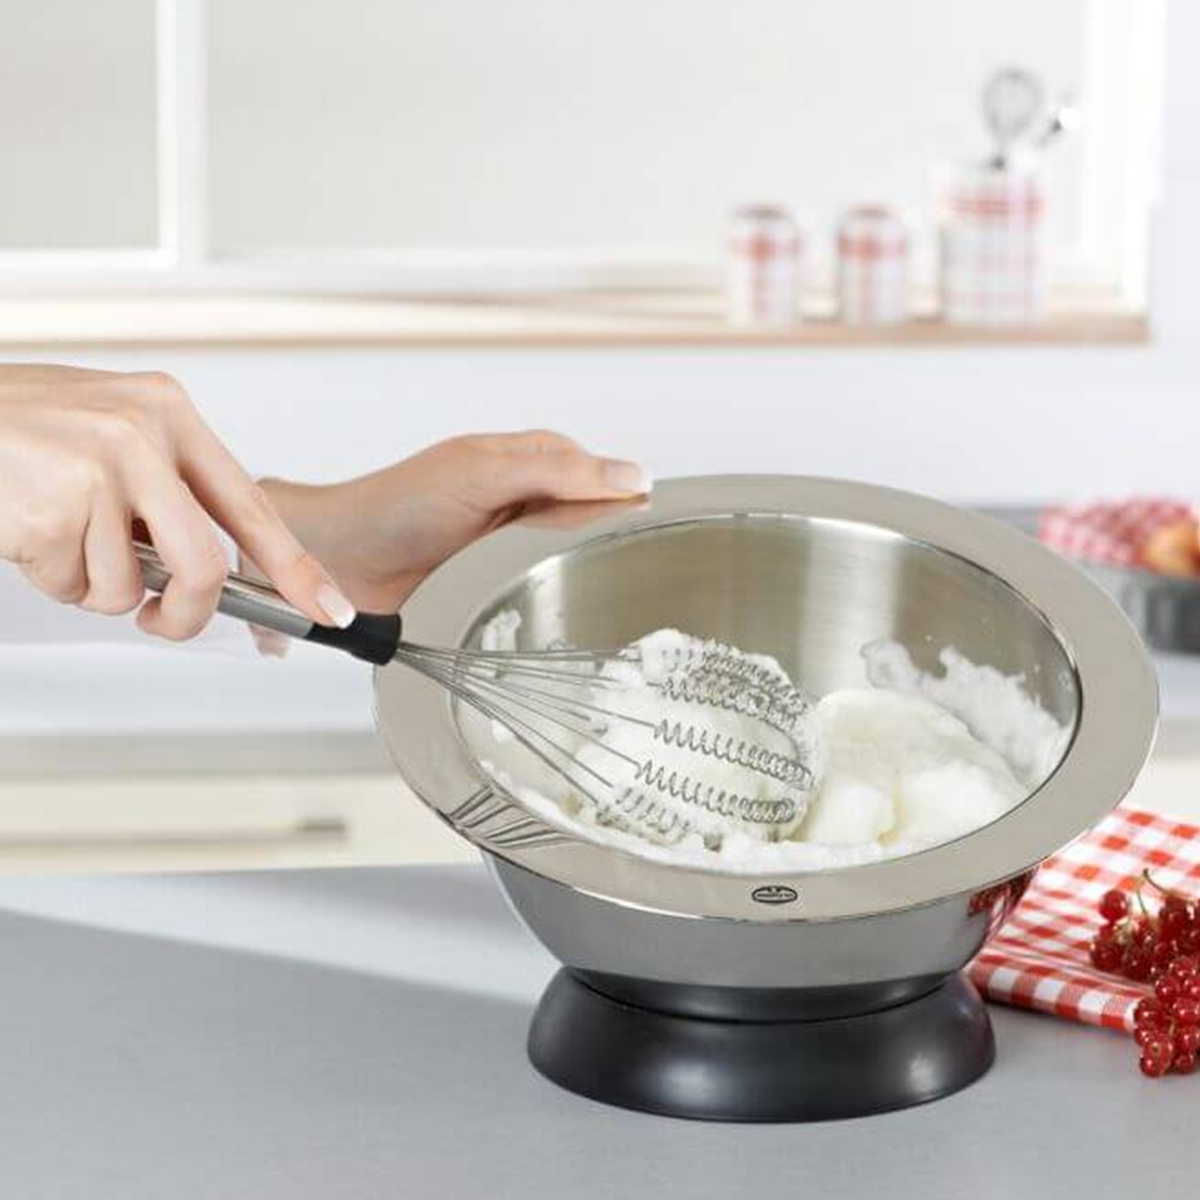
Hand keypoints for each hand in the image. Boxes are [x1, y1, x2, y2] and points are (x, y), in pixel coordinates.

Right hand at [0, 364, 355, 639]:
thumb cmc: (16, 428)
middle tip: (163, 619)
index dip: (297, 568)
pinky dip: (52, 581)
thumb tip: (207, 568)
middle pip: (204, 566)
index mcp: (168, 413)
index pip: (252, 506)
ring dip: (94, 587)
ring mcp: (98, 471)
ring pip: (129, 587)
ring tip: (60, 539)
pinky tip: (27, 534)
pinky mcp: (53, 510)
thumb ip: (163, 489)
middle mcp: (142, 436)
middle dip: (186, 613)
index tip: (330, 607)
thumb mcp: (107, 430)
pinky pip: (74, 587)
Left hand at [256, 431, 648, 631]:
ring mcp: (502, 545)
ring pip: (564, 556)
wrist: (337, 559)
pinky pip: (536, 588)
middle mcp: (516, 500)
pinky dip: (551, 598)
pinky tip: (562, 610)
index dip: (624, 490)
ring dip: (580, 570)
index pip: (593, 471)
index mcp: (520, 461)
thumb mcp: (485, 475)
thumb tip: (632, 475)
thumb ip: (557, 473)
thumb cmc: (396, 505)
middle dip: (609, 534)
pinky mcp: (488, 583)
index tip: (660, 515)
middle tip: (640, 559)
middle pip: (585, 516)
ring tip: (606, 588)